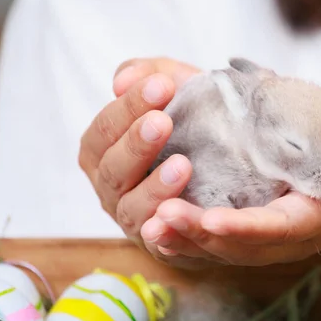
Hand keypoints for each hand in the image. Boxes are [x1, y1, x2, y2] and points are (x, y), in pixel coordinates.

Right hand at [78, 57, 202, 265]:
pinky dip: (167, 232)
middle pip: (112, 169)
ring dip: (154, 189)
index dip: (127, 107)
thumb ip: (149, 76)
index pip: (105, 129)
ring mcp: (131, 219)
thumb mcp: (173, 93)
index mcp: (102, 151)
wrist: (218, 171)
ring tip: (183, 166)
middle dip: (136, 145)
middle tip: (164, 122)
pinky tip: (182, 215)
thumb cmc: (186, 127)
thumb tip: (121, 80)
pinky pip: (159, 242)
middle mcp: (109, 187)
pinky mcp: (158, 244)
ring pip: (132, 209)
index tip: (161, 86)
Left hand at [138, 97, 320, 266]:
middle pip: (244, 245)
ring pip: (224, 248)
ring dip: (186, 240)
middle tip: (160, 219)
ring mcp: (268, 232)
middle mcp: (291, 232)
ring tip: (150, 226)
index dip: (246, 228)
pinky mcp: (250, 222)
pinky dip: (186, 236)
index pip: (281, 227)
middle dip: (202, 236)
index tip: (210, 219)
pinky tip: (156, 225)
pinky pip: (215, 238)